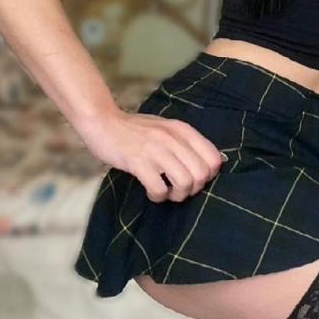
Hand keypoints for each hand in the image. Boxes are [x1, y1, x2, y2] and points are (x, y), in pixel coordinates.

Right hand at [76, 107, 227, 202]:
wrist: (103, 122)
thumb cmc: (136, 130)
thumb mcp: (167, 129)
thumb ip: (186, 143)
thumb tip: (211, 164)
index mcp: (183, 130)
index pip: (214, 158)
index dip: (208, 176)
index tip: (193, 178)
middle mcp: (173, 138)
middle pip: (202, 174)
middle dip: (193, 188)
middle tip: (178, 188)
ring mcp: (156, 150)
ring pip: (185, 182)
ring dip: (177, 195)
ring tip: (166, 191)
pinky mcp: (138, 162)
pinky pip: (160, 189)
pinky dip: (158, 196)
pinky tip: (151, 191)